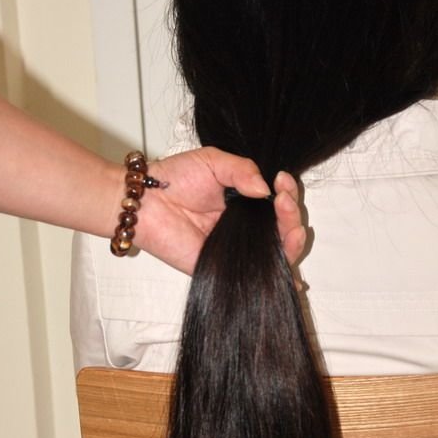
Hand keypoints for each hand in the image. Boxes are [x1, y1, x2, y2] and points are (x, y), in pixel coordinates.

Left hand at [135, 148, 305, 273]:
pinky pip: (256, 277)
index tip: (282, 181)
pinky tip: (291, 267)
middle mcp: (246, 228)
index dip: (287, 193)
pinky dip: (279, 275)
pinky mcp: (224, 268)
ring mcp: (238, 250)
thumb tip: (266, 190)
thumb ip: (242, 170)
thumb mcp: (213, 161)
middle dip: (292, 214)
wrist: (145, 202)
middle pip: (284, 229)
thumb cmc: (175, 178)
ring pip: (278, 252)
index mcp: (246, 203)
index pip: (278, 202)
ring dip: (292, 238)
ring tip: (290, 222)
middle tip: (283, 199)